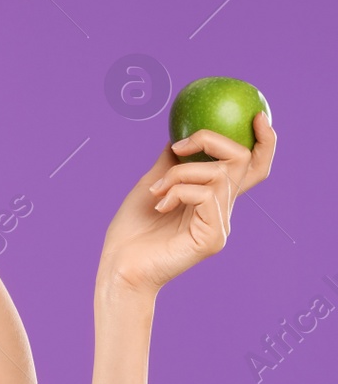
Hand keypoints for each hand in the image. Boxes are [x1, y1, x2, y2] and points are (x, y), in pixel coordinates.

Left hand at [100, 112, 275, 295]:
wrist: (119, 267)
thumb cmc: (131, 231)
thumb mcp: (151, 186)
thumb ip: (171, 164)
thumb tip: (179, 138)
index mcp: (212, 198)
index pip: (250, 168)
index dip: (264, 142)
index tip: (257, 116)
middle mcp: (222, 210)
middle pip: (243, 161)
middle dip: (212, 140)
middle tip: (180, 147)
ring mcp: (220, 225)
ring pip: (218, 175)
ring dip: (179, 174)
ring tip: (156, 191)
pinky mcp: (212, 238)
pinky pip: (205, 195)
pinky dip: (178, 191)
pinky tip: (159, 205)